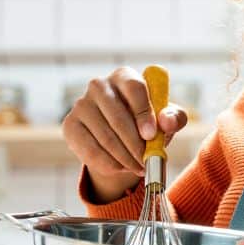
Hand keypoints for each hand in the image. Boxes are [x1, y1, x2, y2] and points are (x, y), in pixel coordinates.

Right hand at [60, 66, 188, 202]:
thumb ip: (174, 118)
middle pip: (118, 117)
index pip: (134, 88)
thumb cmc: (147, 124)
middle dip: (136, 145)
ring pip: (106, 137)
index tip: (151, 135)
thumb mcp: (166, 121)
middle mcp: (99, 85)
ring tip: (139, 167)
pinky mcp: (70, 125)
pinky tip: (121, 168)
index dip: (143, 112)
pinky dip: (109, 164)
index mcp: (124, 76)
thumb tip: (167, 120)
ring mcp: (81, 104)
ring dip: (126, 158)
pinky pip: (91, 150)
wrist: (120, 141)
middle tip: (147, 161)